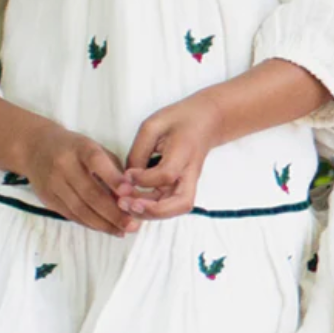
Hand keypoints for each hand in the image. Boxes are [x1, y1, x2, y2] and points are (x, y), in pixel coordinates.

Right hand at [22, 123, 135, 235]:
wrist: (35, 148)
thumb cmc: (75, 149)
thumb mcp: (95, 148)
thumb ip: (113, 169)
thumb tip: (131, 196)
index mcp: (80, 148)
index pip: (97, 162)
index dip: (113, 178)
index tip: (130, 193)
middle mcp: (64, 165)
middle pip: (90, 193)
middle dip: (113, 212)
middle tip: (133, 225)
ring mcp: (53, 183)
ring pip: (80, 209)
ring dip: (103, 223)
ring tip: (122, 231)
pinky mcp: (47, 198)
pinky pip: (71, 215)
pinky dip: (90, 224)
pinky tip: (106, 228)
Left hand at [117, 93, 222, 219]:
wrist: (207, 121)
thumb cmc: (180, 119)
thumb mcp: (153, 125)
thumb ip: (139, 151)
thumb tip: (128, 178)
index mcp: (185, 151)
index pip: (167, 174)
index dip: (144, 179)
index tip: (128, 174)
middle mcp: (190, 172)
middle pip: (180, 203)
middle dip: (153, 210)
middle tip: (127, 204)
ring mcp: (188, 182)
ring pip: (175, 208)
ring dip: (150, 213)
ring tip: (126, 206)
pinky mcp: (182, 186)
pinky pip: (170, 204)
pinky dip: (151, 208)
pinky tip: (134, 202)